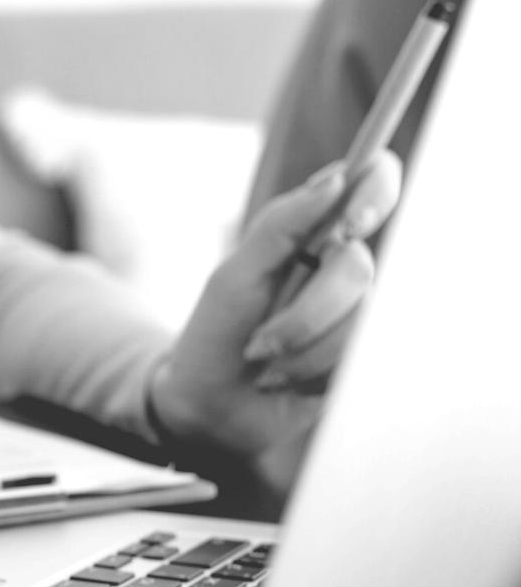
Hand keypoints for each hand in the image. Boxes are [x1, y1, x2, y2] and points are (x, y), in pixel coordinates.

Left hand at [150, 154, 402, 458]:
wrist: (209, 407)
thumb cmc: (215, 335)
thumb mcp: (233, 277)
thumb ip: (280, 226)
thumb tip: (336, 179)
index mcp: (314, 234)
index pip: (373, 185)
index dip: (376, 193)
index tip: (348, 228)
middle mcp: (341, 268)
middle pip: (359, 269)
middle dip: (305, 312)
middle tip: (260, 341)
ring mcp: (355, 313)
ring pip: (359, 320)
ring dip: (300, 349)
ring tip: (263, 362)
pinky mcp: (360, 356)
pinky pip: (357, 357)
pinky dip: (310, 372)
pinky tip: (284, 380)